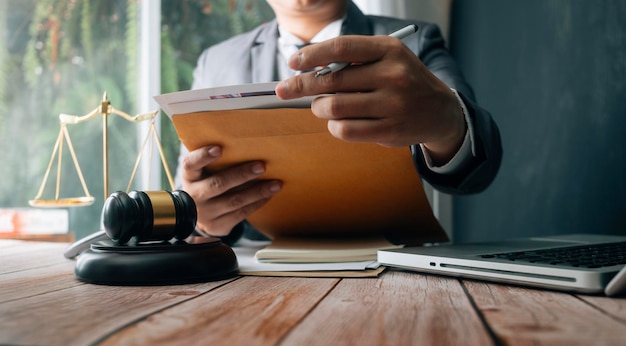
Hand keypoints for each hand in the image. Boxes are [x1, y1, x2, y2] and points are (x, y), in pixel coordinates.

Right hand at [180, 146, 281, 235]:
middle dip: (242, 174)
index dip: (203, 156)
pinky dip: (257, 203)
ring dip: (257, 191)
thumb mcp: (202, 171)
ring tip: (276, 184)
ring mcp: (205, 213)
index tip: (219, 149)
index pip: (190, 164)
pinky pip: (241, 213)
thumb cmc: (205, 181)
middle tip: (262, 166)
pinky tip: (269, 195)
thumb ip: (214, 159)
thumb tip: (246, 143)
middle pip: (218, 184)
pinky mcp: (217, 226)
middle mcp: (194, 195)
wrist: (197, 214)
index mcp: (189, 176)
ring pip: (234, 201)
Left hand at [275, 34, 466, 165]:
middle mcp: (393, 75)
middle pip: (332, 81)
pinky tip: (337, 122)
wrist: (439, 111)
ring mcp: (393, 105)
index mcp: (389, 50)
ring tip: (322, 106)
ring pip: (335, 108)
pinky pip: (345, 130)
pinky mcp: (390, 130)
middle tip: (285, 89)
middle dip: (302, 85)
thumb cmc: (402, 80)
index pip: (342, 48)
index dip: (312, 55)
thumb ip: (352, 61)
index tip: (292, 63)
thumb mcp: (386, 58)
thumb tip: (307, 70)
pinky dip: (334, 126)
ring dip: (320, 108)